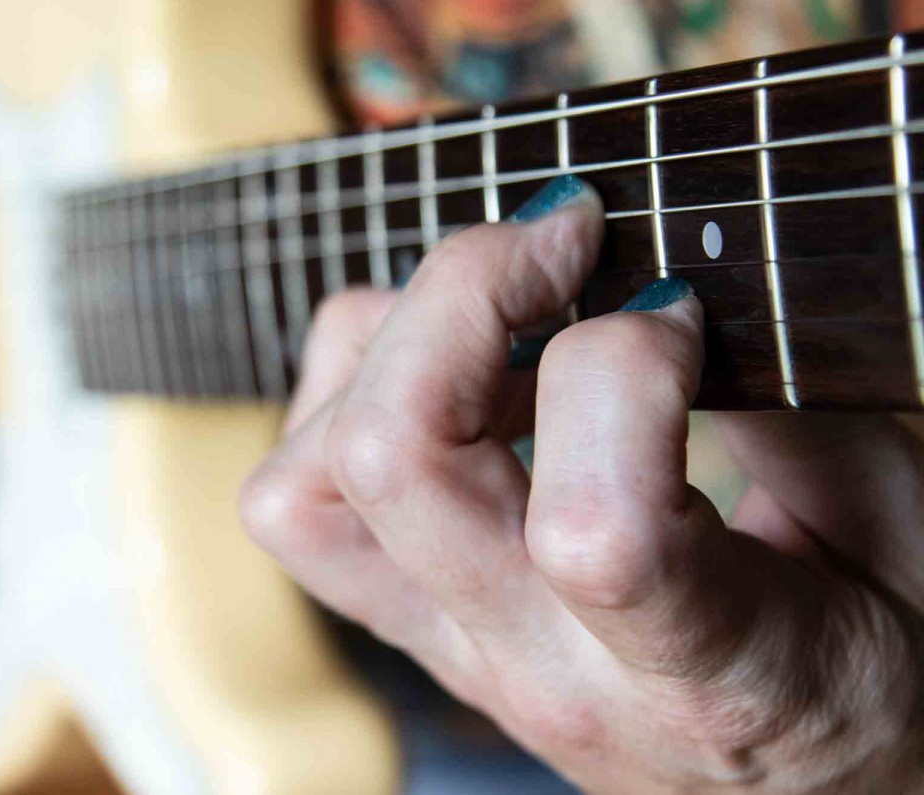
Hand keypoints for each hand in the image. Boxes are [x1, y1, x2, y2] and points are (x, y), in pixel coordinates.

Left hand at [240, 178, 923, 792]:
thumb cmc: (878, 681)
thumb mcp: (892, 538)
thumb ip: (787, 412)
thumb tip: (659, 288)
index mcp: (697, 669)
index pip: (591, 526)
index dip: (625, 361)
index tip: (678, 309)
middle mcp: (535, 664)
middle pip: (390, 461)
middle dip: (458, 295)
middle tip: (560, 242)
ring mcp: (452, 648)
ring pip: (302, 483)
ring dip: (379, 351)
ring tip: (494, 320)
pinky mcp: (413, 626)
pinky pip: (301, 499)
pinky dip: (349, 393)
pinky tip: (457, 376)